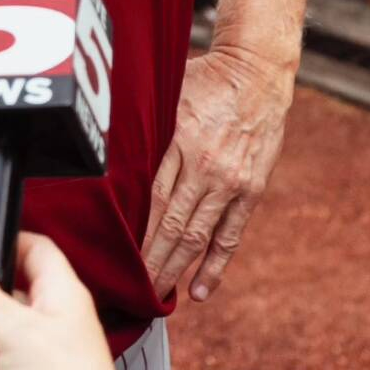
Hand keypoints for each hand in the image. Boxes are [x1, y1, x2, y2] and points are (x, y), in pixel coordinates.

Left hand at [142, 43, 293, 301]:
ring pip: (198, 236)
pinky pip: (230, 235)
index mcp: (180, 141)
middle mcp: (206, 166)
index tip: (118, 259)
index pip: (152, 199)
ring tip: (157, 296)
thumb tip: (111, 153)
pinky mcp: (251, 190)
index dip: (136, 234)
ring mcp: (231, 182)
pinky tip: (200, 291)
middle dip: (151, 262)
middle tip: (133, 292)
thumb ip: (147, 129)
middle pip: (172, 225)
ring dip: (177, 269)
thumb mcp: (168, 95)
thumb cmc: (205, 79)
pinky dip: (215, 265)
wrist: (258, 73)